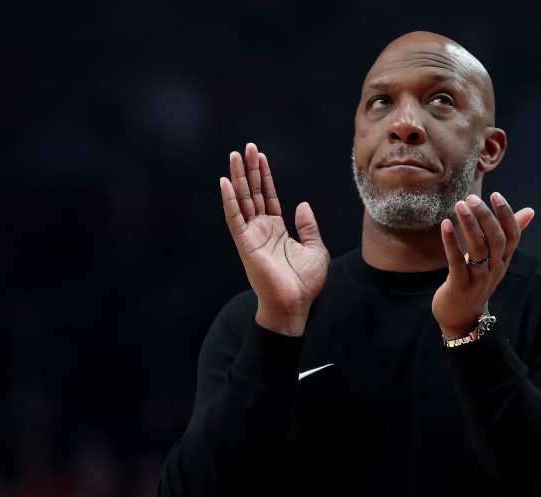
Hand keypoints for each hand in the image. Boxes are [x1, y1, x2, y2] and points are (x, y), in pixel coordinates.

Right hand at [220, 143, 329, 335]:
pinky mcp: (245, 244)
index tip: (261, 156)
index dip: (265, 176)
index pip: (268, 196)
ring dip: (238, 178)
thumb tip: (302, 205)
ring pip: (242, 200)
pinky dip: (229, 201)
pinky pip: (234, 218)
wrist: (294, 304)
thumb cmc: (305, 283)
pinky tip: (225, 183)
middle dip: (249, 170)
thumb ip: (308, 227)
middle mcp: (261, 229)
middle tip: (246, 147)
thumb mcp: (315, 249)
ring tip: (234, 156)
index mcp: (276, 229)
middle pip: (253, 193)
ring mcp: (251, 235)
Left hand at [432, 192, 534, 338]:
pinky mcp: (460, 285)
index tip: (496, 195)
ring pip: (479, 248)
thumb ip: (508, 236)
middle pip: (496, 239)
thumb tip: (530, 211)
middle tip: (471, 197)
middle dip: (486, 216)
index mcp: (503, 261)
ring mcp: (478, 278)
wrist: (461, 318)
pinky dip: (451, 241)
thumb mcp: (495, 260)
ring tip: (459, 205)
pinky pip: (457, 261)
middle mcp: (495, 269)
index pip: (512, 236)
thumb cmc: (476, 283)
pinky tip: (445, 225)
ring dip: (470, 225)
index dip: (507, 215)